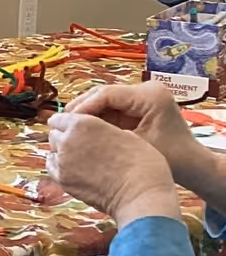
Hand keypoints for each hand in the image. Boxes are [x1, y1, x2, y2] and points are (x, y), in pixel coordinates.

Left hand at [47, 112, 180, 227]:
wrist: (140, 195)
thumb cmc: (142, 165)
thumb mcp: (128, 135)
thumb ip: (106, 130)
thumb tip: (102, 133)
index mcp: (84, 124)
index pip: (60, 118)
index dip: (67, 122)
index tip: (72, 127)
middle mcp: (68, 140)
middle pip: (55, 134)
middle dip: (63, 136)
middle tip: (79, 143)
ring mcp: (63, 161)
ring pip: (52, 151)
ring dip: (61, 152)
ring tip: (79, 158)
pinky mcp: (63, 180)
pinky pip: (52, 168)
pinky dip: (59, 166)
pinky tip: (74, 169)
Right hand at [66, 82, 211, 190]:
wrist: (193, 165)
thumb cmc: (170, 159)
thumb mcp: (134, 145)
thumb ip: (104, 133)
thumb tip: (70, 126)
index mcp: (150, 95)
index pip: (106, 94)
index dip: (83, 107)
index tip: (67, 123)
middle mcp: (147, 90)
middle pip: (103, 94)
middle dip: (82, 109)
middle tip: (62, 124)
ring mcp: (143, 96)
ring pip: (104, 100)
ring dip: (87, 113)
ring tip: (69, 127)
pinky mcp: (139, 105)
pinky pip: (112, 107)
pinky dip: (97, 118)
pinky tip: (83, 129)